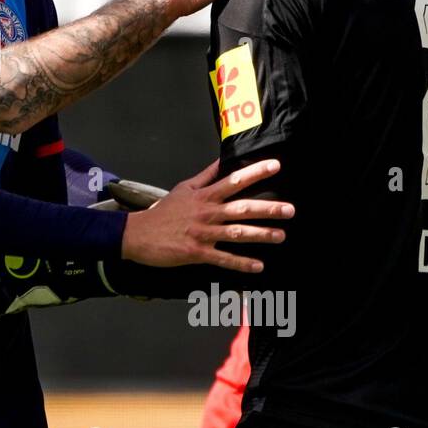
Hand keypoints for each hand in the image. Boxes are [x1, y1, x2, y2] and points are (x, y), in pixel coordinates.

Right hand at [121, 159, 293, 271]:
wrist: (137, 234)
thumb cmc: (162, 212)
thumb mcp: (183, 189)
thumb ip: (206, 176)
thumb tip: (223, 160)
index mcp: (204, 196)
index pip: (233, 180)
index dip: (255, 173)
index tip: (276, 166)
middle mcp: (206, 213)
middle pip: (241, 209)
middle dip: (267, 209)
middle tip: (290, 210)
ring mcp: (202, 234)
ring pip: (236, 234)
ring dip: (260, 235)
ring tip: (281, 236)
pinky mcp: (196, 252)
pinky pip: (223, 259)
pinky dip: (241, 263)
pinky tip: (258, 266)